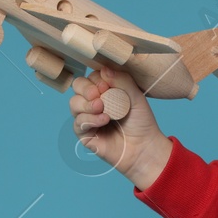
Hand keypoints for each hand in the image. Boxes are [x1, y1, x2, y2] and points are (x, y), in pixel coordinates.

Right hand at [68, 67, 169, 184]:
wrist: (144, 147)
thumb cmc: (141, 122)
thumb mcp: (136, 97)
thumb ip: (122, 81)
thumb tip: (105, 70)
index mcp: (104, 90)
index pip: (91, 76)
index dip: (96, 78)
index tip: (108, 84)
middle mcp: (93, 102)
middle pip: (77, 86)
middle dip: (86, 88)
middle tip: (99, 93)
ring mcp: (87, 118)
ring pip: (74, 103)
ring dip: (86, 104)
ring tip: (102, 107)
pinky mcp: (85, 134)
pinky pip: (78, 122)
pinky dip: (90, 119)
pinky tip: (104, 119)